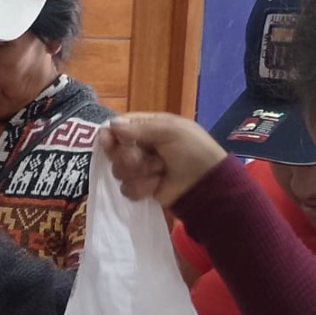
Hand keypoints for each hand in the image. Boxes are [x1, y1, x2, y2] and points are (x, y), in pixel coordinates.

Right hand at [98, 113, 229, 206]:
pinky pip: (126, 189)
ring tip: (159, 172)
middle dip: (127, 157)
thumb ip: (140, 128)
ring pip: (118, 171)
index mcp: (148, 127)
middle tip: (140, 159)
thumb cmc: (193, 151)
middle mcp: (141, 146)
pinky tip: (156, 185)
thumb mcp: (170, 131)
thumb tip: (111, 125)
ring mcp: (140, 169)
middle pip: (114, 151)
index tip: (109, 141)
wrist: (206, 184)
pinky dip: (141, 188)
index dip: (110, 135)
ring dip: (139, 173)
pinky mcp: (141, 188)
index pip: (118, 127)